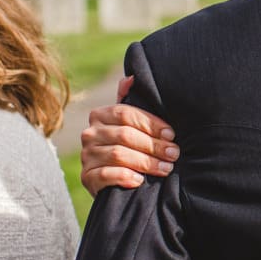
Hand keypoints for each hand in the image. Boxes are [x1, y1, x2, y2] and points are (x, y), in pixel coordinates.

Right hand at [79, 74, 178, 193]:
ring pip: (118, 155)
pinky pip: (105, 174)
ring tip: (166, 168)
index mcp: (100, 115)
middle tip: (174, 154)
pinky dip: (124, 176)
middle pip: (125, 135)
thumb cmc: (130, 147)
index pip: (126, 114)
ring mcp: (86, 156)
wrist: (117, 182)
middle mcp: (89, 133)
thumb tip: (132, 77)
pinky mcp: (86, 177)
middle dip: (154, 145)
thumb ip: (131, 100)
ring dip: (146, 162)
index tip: (171, 135)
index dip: (151, 124)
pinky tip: (139, 180)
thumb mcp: (132, 123)